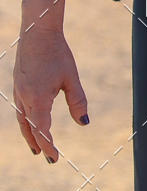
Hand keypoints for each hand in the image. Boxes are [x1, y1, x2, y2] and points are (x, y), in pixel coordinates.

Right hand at [13, 27, 88, 161]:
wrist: (37, 32)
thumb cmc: (57, 53)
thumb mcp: (71, 78)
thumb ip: (77, 102)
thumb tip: (84, 123)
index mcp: (38, 99)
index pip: (42, 131)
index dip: (48, 147)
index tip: (54, 159)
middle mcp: (24, 98)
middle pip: (29, 128)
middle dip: (37, 144)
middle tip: (46, 158)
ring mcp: (18, 91)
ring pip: (22, 119)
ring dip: (29, 133)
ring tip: (35, 145)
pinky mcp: (18, 83)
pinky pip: (20, 108)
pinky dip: (25, 119)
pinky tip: (32, 119)